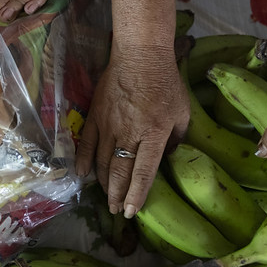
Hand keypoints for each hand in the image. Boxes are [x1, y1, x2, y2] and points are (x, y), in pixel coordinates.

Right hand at [75, 50, 190, 217]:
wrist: (139, 54)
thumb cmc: (166, 82)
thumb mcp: (182, 111)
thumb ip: (177, 138)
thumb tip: (167, 158)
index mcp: (153, 133)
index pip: (143, 172)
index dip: (137, 195)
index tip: (132, 212)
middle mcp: (129, 133)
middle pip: (120, 172)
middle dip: (118, 195)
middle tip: (116, 211)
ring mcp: (109, 125)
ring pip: (103, 162)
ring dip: (104, 183)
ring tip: (107, 197)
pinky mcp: (95, 115)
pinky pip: (87, 143)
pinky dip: (84, 161)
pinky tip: (83, 174)